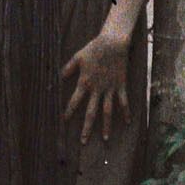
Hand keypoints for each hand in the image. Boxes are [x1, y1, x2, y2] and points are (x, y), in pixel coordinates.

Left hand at [61, 29, 130, 144]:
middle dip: (87, 128)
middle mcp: (97, 89)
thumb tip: (58, 77)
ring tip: (105, 138)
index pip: (74, 102)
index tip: (63, 122)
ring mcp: (110, 88)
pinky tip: (127, 122)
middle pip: (91, 112)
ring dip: (106, 125)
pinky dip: (126, 112)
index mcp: (85, 83)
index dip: (68, 112)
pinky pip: (124, 101)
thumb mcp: (77, 57)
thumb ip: (68, 69)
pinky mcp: (121, 85)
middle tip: (83, 142)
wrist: (113, 43)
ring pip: (107, 111)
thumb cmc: (94, 48)